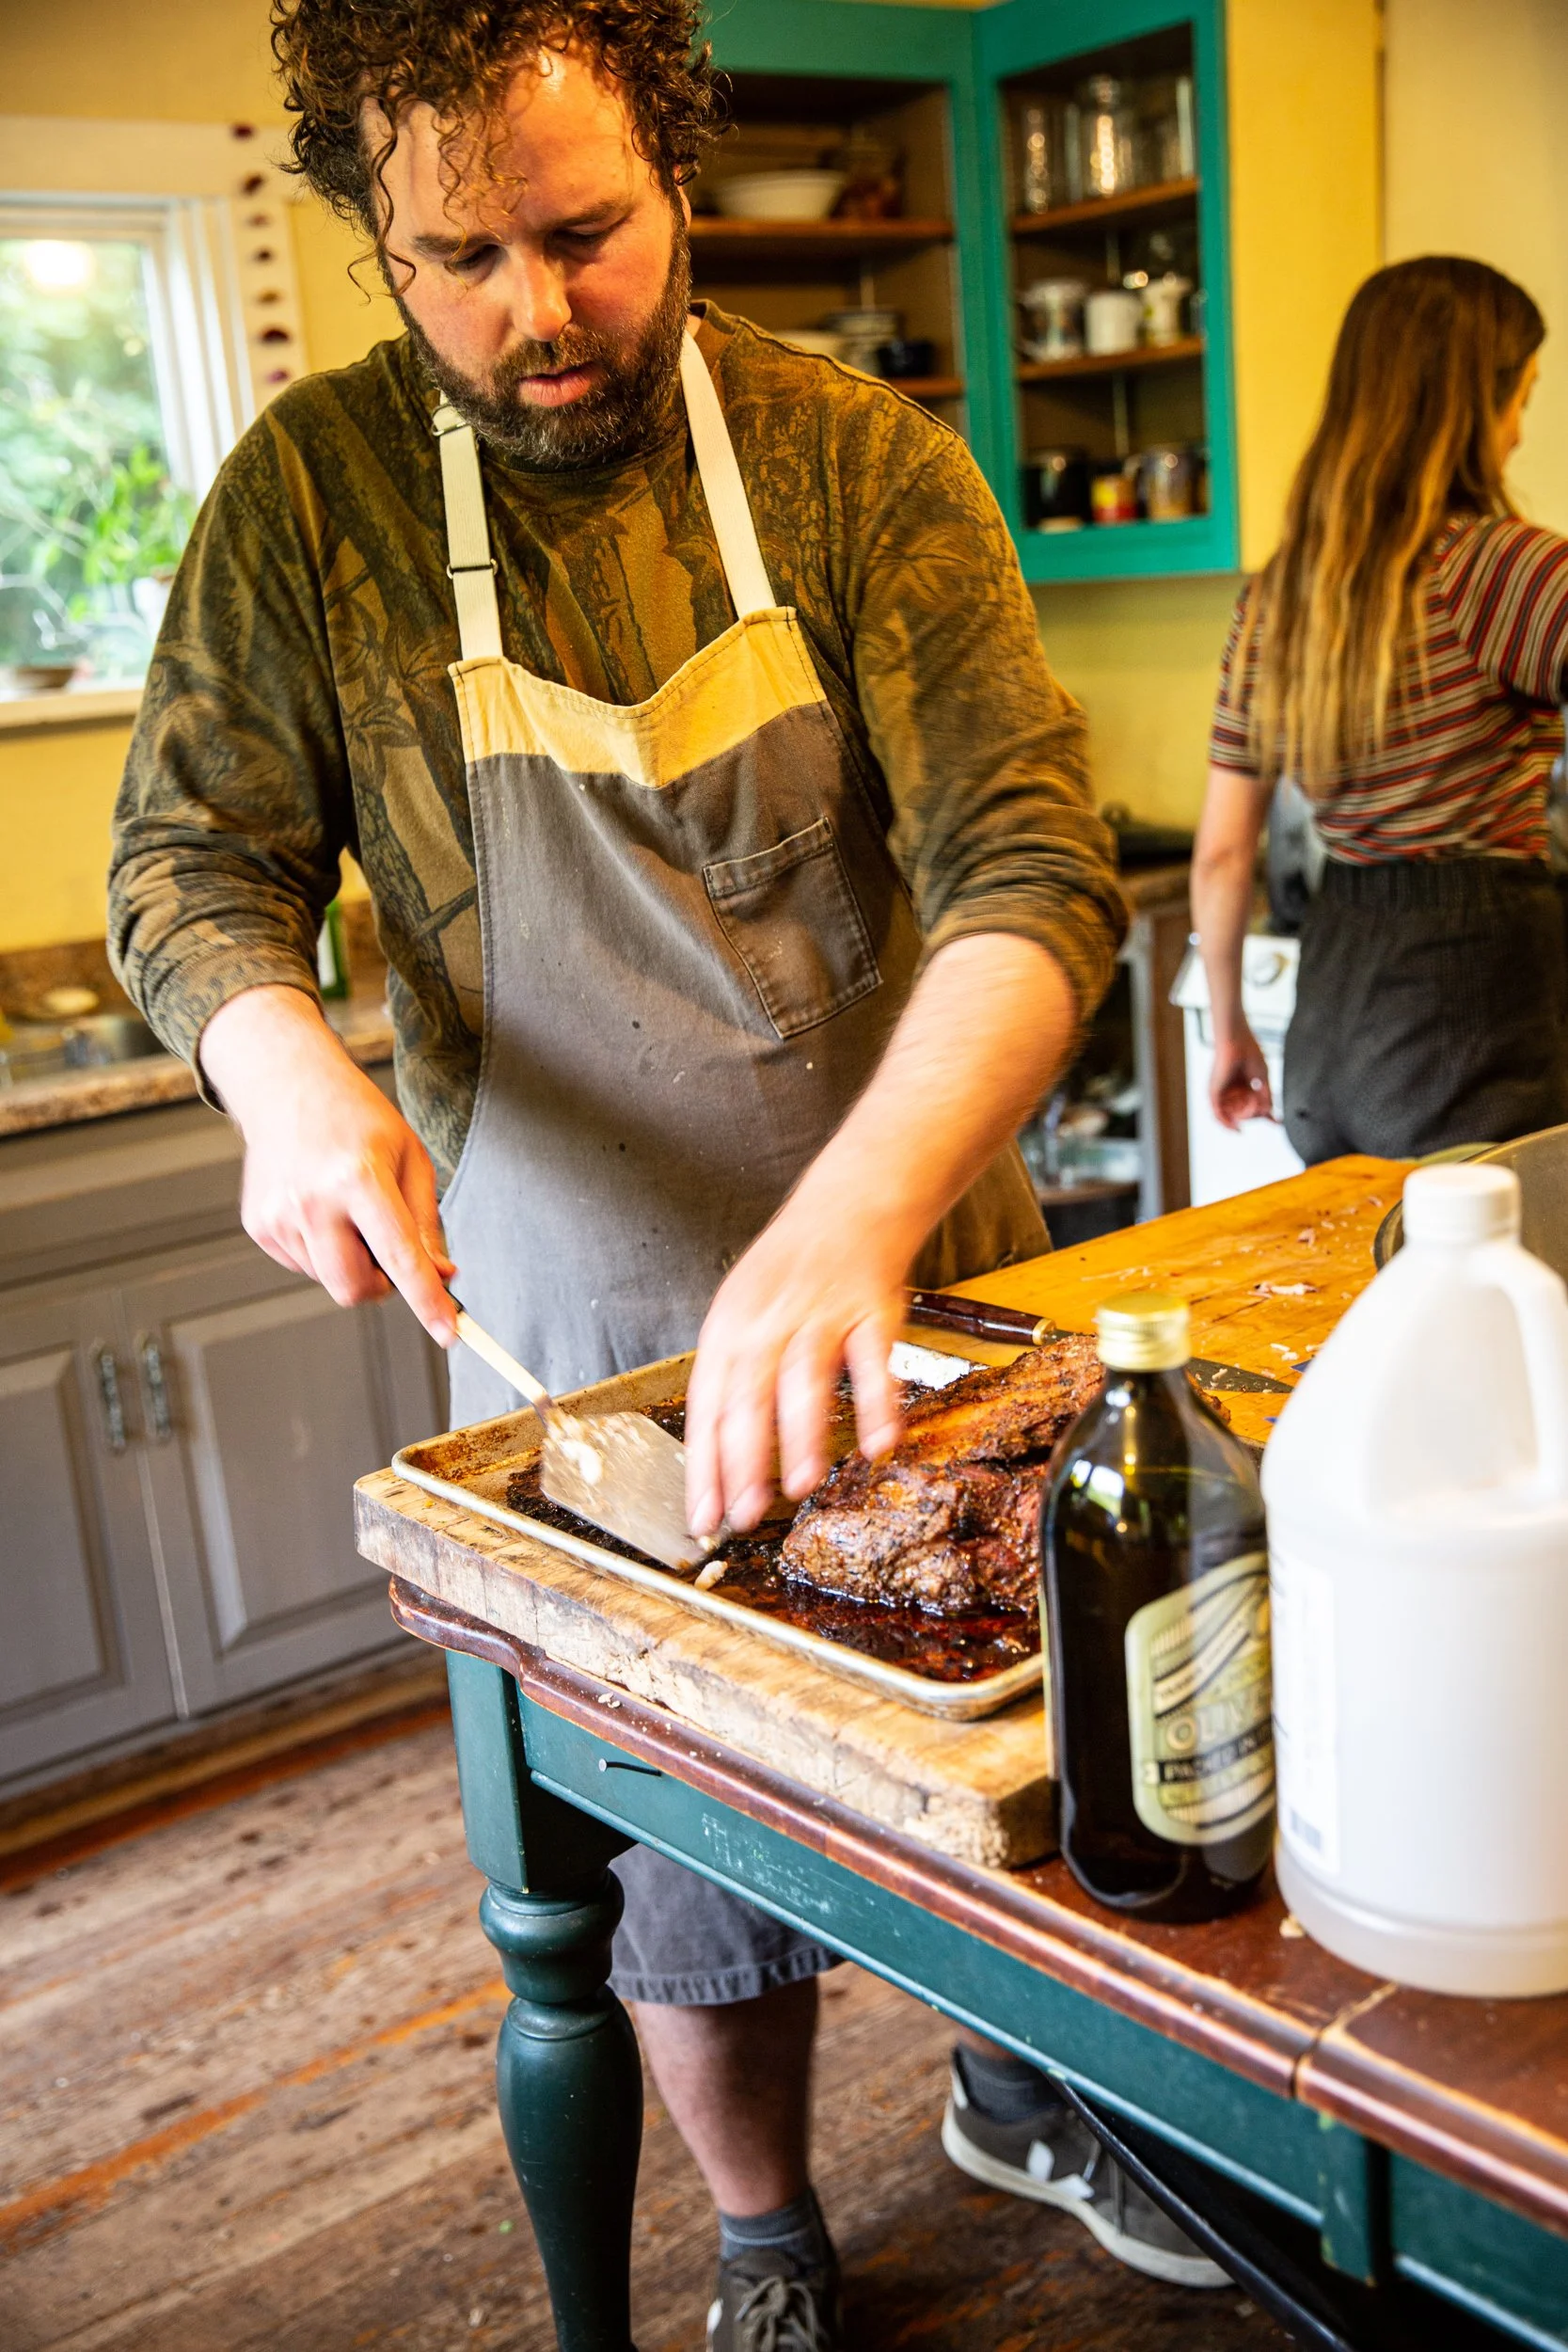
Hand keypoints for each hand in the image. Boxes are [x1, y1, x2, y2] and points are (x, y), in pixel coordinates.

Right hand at [200, 985, 457, 1345]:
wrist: (286, 1085)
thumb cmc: (357, 1118)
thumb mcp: (409, 1158)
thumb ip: (425, 1222)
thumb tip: (441, 1275)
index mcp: (359, 1180)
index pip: (399, 1257)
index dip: (427, 1301)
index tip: (449, 1333)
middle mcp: (313, 1202)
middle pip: (354, 1290)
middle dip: (381, 1286)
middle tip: (391, 1252)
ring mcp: (279, 1216)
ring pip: (329, 1280)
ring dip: (350, 1262)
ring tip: (348, 1209)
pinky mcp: (259, 1226)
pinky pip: (304, 1265)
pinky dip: (323, 1250)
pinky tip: (321, 1207)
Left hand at [683, 1191, 912, 1536]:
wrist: (848, 1204)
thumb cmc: (788, 1272)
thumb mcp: (740, 1314)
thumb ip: (733, 1382)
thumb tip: (720, 1463)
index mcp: (728, 1330)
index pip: (707, 1409)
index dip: (703, 1468)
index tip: (702, 1519)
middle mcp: (767, 1323)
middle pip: (748, 1399)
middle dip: (743, 1463)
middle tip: (744, 1516)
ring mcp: (820, 1315)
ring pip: (804, 1381)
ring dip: (802, 1437)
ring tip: (800, 1487)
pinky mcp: (871, 1310)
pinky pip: (873, 1362)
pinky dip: (878, 1404)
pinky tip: (879, 1445)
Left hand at [1210, 1025, 1275, 1129]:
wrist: (1237, 1041)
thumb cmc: (1250, 1053)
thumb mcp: (1263, 1079)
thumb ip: (1266, 1097)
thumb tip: (1271, 1113)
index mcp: (1243, 1086)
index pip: (1253, 1105)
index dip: (1265, 1115)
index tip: (1277, 1122)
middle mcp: (1232, 1091)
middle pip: (1245, 1112)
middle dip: (1256, 1113)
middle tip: (1263, 1103)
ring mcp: (1222, 1092)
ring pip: (1234, 1115)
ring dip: (1247, 1115)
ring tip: (1255, 1103)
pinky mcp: (1213, 1093)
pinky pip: (1219, 1115)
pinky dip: (1229, 1122)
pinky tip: (1239, 1126)